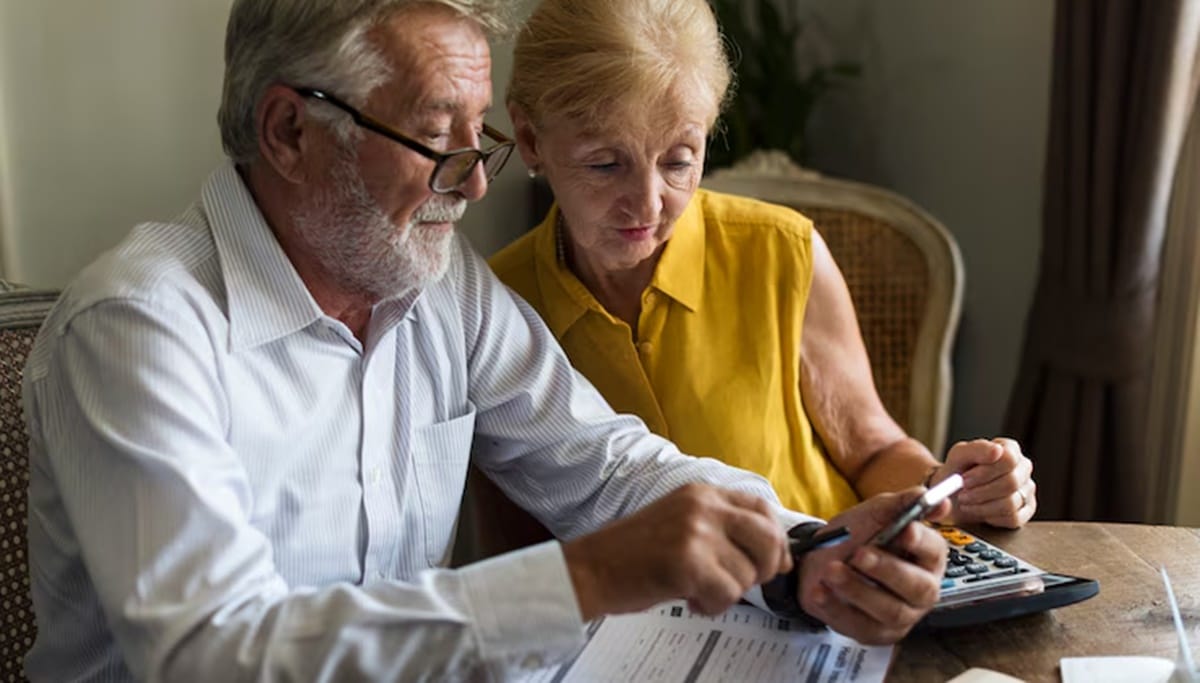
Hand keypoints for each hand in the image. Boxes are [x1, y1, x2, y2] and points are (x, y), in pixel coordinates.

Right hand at [561, 483, 791, 620]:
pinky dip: (711, 606)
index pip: (761, 508)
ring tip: (696, 589)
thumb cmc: (634, 553)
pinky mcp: (688, 563)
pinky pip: (727, 595)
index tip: (774, 562)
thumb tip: (778, 556)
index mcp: (702, 492)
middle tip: (738, 582)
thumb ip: (724, 528)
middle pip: (768, 538)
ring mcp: (696, 532)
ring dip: (727, 592)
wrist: (591, 568)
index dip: (776, 538)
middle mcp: (703, 506)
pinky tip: (689, 599)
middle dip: (764, 568)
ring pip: (748, 574)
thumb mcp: (681, 522)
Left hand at [796, 489, 948, 643]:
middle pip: (918, 587)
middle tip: (859, 554)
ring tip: (831, 570)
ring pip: (889, 610)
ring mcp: (900, 617)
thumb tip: (930, 495)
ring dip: (857, 589)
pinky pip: (858, 625)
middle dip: (888, 570)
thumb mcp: (875, 513)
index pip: (935, 551)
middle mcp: (921, 591)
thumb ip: (901, 503)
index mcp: (926, 558)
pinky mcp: (873, 633)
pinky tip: (819, 591)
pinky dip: (836, 607)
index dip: (922, 541)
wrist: (819, 558)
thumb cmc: (856, 536)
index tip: (905, 531)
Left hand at [933, 437, 1034, 527]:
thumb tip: (996, 450)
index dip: (985, 472)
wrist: (952, 492)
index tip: (964, 479)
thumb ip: (976, 449)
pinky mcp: (1025, 511)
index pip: (1009, 459)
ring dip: (982, 505)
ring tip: (966, 501)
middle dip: (981, 491)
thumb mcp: (959, 455)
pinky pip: (1013, 518)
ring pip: (1011, 503)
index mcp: (1010, 449)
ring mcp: (1026, 490)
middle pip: (1011, 482)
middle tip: (962, 493)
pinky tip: (979, 509)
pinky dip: (990, 516)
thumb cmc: (958, 471)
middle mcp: (1022, 468)